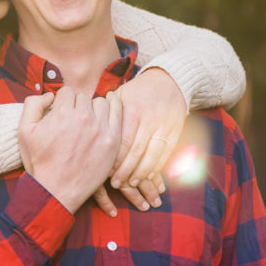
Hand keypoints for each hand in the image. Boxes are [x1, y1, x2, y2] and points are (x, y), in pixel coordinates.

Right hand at [18, 88, 121, 214]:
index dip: (62, 101)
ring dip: (94, 108)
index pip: (66, 92)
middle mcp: (82, 117)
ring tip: (88, 120)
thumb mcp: (24, 131)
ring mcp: (100, 129)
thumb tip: (49, 95)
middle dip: (77, 106)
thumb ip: (32, 104)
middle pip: (83, 98)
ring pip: (101, 103)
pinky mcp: (113, 140)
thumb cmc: (39, 162)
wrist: (56, 190)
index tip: (62, 112)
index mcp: (61, 112)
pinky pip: (118, 113)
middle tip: (73, 121)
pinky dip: (114, 106)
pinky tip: (111, 105)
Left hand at [108, 68, 187, 206]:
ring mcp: (165, 126)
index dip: (115, 158)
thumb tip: (89, 130)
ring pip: (153, 155)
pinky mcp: (176, 132)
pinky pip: (166, 154)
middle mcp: (150, 119)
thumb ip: (108, 113)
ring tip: (131, 184)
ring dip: (142, 173)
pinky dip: (158, 168)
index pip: (123, 140)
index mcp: (133, 110)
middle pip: (137, 151)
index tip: (106, 171)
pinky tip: (149, 178)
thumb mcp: (121, 96)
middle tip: (116, 183)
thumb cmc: (138, 92)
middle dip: (126, 170)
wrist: (169, 82)